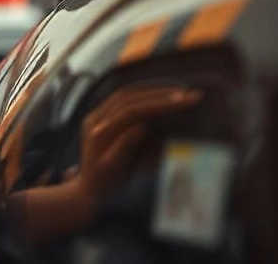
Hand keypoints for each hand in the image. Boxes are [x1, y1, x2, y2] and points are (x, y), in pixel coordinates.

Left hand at [74, 86, 201, 200]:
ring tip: (180, 92)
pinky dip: (146, 96)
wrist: (89, 188)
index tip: (184, 102)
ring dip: (154, 91)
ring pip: (128, 95)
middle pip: (129, 97)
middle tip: (189, 95)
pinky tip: (163, 96)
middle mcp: (96, 118)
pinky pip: (126, 100)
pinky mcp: (104, 117)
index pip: (130, 110)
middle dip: (160, 94)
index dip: (158, 104)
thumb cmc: (105, 182)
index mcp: (98, 131)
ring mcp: (98, 115)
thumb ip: (124, 146)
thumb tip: (140, 125)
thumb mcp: (115, 168)